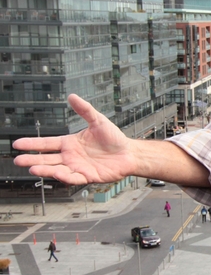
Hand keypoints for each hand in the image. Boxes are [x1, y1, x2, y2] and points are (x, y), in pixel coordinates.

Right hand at [13, 94, 136, 184]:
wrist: (129, 153)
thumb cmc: (114, 138)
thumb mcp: (98, 121)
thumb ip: (85, 110)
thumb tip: (72, 96)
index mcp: (70, 143)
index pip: (47, 144)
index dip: (32, 144)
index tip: (18, 144)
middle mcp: (71, 156)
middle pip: (47, 159)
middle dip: (32, 160)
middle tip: (18, 160)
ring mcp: (77, 167)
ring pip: (56, 170)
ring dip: (44, 170)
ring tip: (32, 169)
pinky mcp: (87, 176)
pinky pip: (73, 178)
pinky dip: (65, 177)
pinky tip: (57, 173)